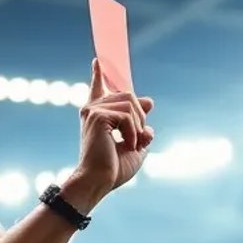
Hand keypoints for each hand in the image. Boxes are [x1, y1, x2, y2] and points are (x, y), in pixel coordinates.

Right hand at [69, 58, 154, 208]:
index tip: (98, 61)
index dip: (98, 75)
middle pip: (129, 96)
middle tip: (137, 139)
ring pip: (130, 104)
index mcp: (98, 116)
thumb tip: (149, 100)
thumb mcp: (136, 143)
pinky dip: (133, 132)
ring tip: (131, 143)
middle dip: (140, 117)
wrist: (99, 181)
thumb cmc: (113, 169)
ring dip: (138, 126)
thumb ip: (141, 123)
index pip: (98, 90)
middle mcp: (92, 109)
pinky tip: (127, 145)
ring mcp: (93, 110)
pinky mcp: (97, 116)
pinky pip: (127, 116)